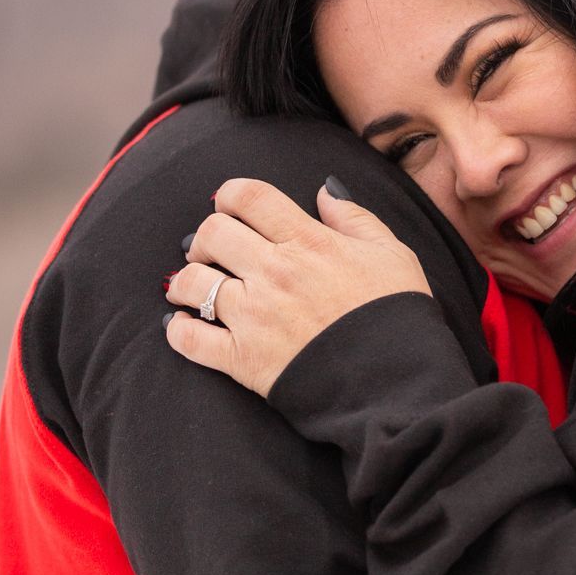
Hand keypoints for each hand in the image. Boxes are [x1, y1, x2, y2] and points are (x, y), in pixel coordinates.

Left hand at [165, 177, 431, 396]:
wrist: (395, 383)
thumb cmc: (397, 316)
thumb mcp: (392, 253)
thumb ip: (355, 217)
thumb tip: (325, 191)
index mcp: (309, 242)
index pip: (249, 196)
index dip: (230, 193)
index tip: (229, 204)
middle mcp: (274, 272)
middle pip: (212, 232)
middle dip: (206, 235)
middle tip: (213, 249)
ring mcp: (254, 316)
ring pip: (192, 282)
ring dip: (185, 280)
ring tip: (191, 286)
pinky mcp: (242, 359)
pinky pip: (190, 340)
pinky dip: (178, 331)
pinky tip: (183, 325)